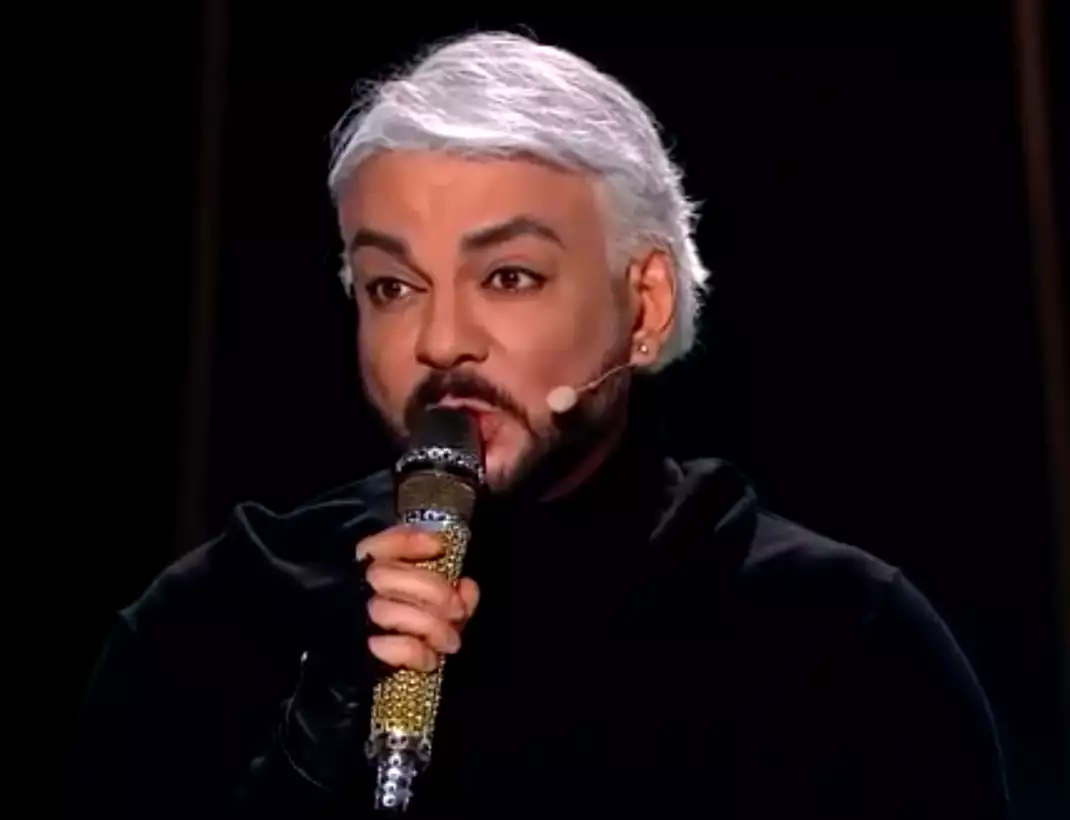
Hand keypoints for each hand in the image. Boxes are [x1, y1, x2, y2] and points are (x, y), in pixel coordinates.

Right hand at [356, 525, 479, 672]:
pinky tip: (429, 659)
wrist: (374, 687)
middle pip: (383, 575)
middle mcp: (354, 593)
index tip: (438, 547)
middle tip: (457, 610)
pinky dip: (414, 652)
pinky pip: (386, 647)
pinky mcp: (359, 656)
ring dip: (429, 626)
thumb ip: (452, 593)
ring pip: (386, 610)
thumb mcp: (435, 610)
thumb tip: (466, 586)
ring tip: (451, 642)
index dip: (407, 540)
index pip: (377, 545)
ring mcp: (353, 624)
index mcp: (367, 573)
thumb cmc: (412, 636)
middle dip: (430, 590)